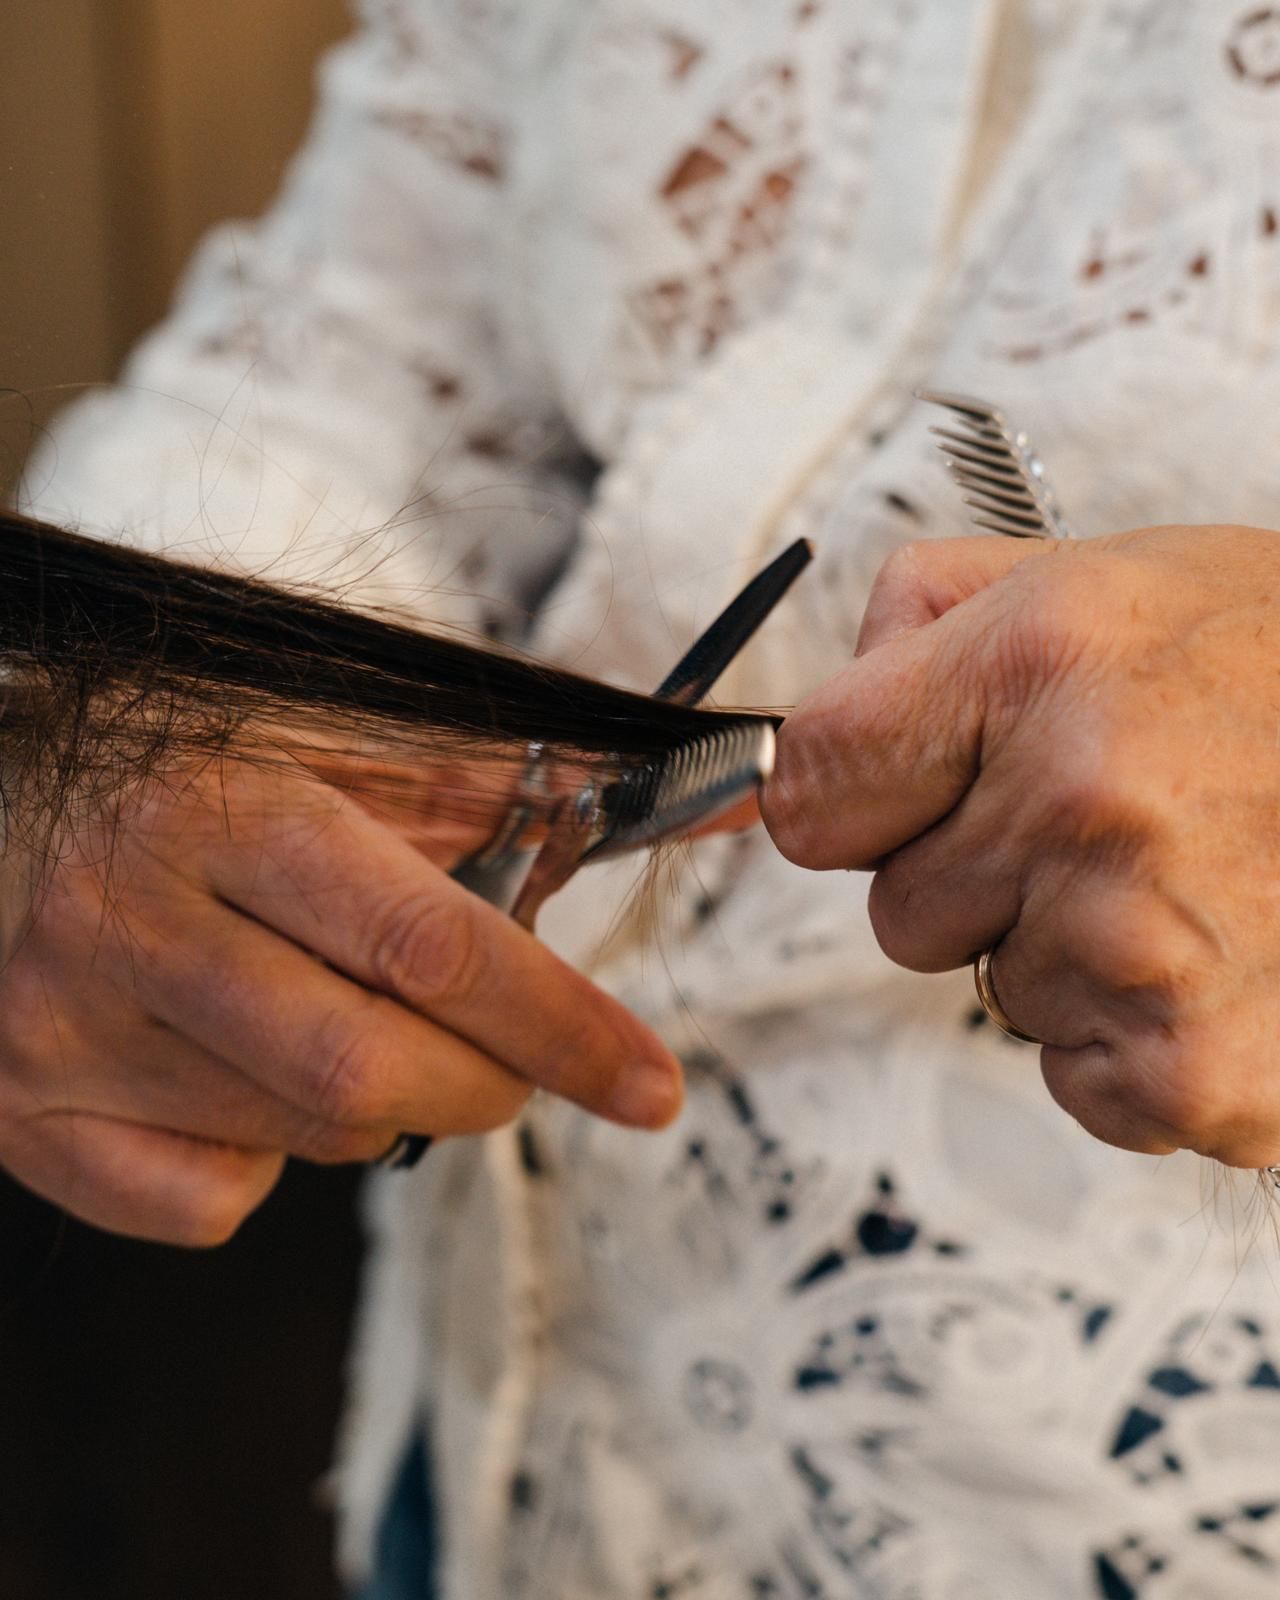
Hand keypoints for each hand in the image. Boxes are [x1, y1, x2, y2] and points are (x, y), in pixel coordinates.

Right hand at [0, 745, 682, 1244]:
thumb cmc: (192, 782)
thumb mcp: (331, 753)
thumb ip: (504, 791)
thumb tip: (700, 807)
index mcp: (225, 813)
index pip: (427, 942)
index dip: (559, 1023)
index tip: (647, 1082)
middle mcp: (132, 924)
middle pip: (370, 1070)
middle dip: (488, 1083)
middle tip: (509, 1057)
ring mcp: (64, 1035)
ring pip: (308, 1142)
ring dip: (386, 1103)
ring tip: (351, 1022)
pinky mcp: (27, 1122)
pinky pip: (211, 1206)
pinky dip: (273, 1161)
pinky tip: (246, 1078)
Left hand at [761, 526, 1279, 1168]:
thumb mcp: (1098, 575)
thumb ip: (925, 621)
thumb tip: (804, 724)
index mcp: (1040, 664)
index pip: (810, 784)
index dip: (852, 798)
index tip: (892, 799)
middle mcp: (1082, 802)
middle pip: (893, 910)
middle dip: (976, 878)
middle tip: (1100, 826)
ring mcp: (1137, 945)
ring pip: (990, 994)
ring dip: (1065, 955)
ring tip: (1185, 882)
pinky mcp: (1193, 1069)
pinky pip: (1075, 1080)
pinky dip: (1133, 1043)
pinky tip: (1215, 959)